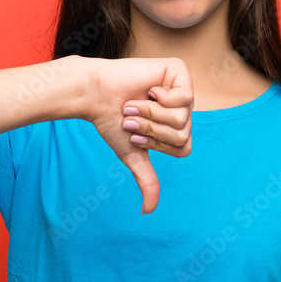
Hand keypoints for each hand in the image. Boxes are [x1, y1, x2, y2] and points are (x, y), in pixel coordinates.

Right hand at [80, 57, 192, 213]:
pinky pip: (184, 98)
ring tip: (135, 103)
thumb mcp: (133, 153)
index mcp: (175, 124)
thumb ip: (146, 179)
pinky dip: (159, 99)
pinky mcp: (179, 70)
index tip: (136, 136)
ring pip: (182, 119)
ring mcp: (182, 87)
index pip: (183, 148)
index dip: (157, 146)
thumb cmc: (112, 121)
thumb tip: (149, 211)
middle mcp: (182, 106)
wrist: (96, 96)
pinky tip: (147, 89)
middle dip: (151, 130)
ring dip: (151, 114)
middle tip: (132, 117)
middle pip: (183, 134)